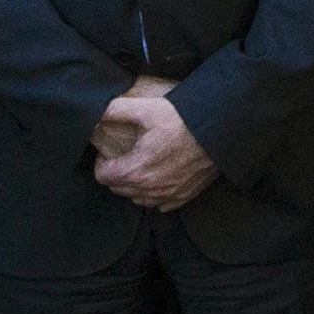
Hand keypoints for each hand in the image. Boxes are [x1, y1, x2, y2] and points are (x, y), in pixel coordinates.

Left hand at [93, 84, 218, 210]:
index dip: (102, 163)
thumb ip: (115, 110)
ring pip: (138, 199)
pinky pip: (160, 204)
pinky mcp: (183, 197)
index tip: (108, 153)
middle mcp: (149, 190)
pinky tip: (161, 176)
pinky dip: (156, 193)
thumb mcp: (146, 109)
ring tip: (142, 166)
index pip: (103, 177)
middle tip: (125, 156)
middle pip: (119, 189)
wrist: (217, 131)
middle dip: (117, 174)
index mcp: (135, 170)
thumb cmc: (181, 120)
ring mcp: (167, 196)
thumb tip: (96, 113)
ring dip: (135, 186)